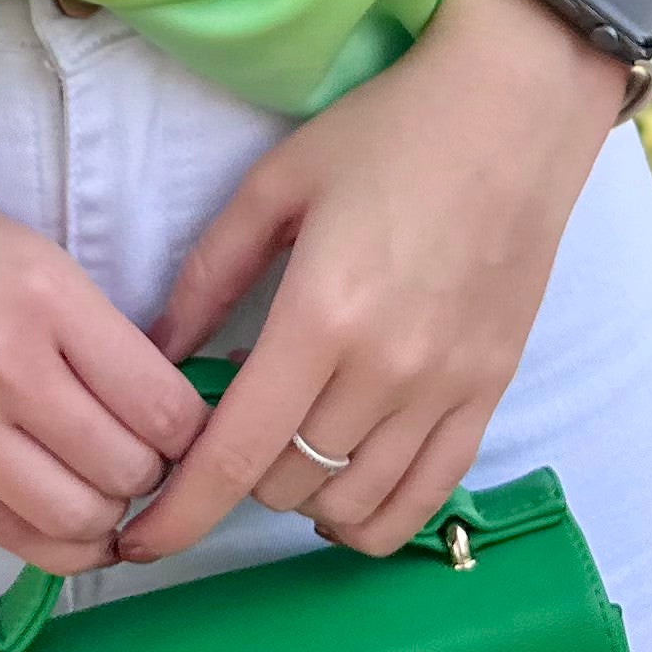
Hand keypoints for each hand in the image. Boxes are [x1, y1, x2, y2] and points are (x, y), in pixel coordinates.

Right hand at [0, 141, 211, 575]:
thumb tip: (154, 404)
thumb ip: (85, 327)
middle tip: (151, 462)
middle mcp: (6, 366)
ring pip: (75, 520)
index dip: (196, 432)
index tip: (193, 428)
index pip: (165, 406)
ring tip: (111, 497)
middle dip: (158, 478)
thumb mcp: (24, 249)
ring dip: (110, 520)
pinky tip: (70, 530)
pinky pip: (4, 533)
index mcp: (48, 294)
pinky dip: (54, 545)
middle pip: (130, 472)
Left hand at [119, 0, 626, 563]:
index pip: (235, 454)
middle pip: (285, 484)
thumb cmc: (388, 132)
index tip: (136, 542)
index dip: (179, 512)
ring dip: (300, 496)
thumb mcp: (276, 184)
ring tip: (287, 443)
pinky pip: (425, 501)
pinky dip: (373, 516)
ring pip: (351, 506)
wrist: (515, 110)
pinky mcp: (491, 394)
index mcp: (321, 315)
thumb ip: (208, 275)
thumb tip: (155, 355)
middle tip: (229, 421)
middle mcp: (386, 371)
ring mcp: (447, 390)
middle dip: (236, 472)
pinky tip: (346, 485)